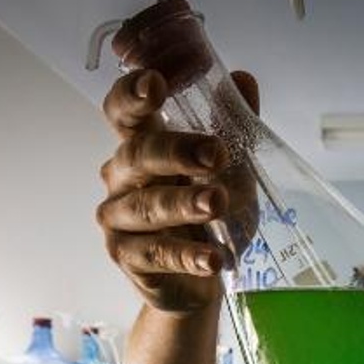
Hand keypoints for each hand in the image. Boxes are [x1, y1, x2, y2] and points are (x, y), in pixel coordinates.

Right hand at [96, 69, 259, 312]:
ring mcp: (119, 221)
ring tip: (218, 203)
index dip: (133, 95)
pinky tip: (211, 258)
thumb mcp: (232, 174)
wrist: (201, 283)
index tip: (156, 82)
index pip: (124, 113)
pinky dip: (186, 256)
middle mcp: (122, 180)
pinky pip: (155, 254)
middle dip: (176, 151)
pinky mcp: (128, 259)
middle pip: (137, 155)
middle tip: (215, 154)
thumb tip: (244, 80)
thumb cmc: (210, 222)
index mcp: (142, 148)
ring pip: (146, 206)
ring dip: (184, 204)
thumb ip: (235, 130)